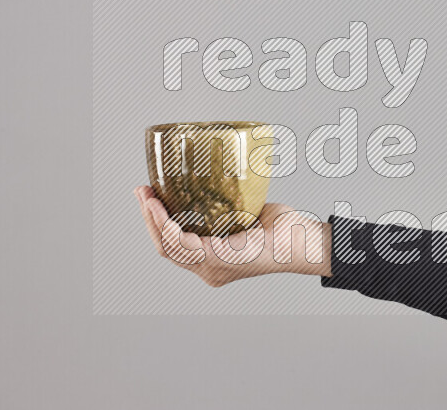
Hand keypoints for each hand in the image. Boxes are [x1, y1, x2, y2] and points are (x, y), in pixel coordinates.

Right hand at [134, 186, 331, 286]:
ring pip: (169, 248)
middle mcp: (209, 270)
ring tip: (147, 195)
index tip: (148, 195)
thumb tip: (216, 176)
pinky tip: (160, 208)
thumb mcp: (247, 212)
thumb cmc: (283, 229)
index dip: (155, 222)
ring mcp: (213, 268)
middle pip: (165, 247)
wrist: (304, 240)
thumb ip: (229, 203)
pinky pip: (184, 245)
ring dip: (152, 219)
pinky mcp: (221, 261)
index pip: (173, 246)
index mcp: (212, 261)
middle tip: (142, 190)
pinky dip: (167, 226)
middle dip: (147, 218)